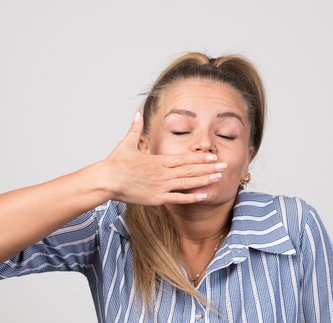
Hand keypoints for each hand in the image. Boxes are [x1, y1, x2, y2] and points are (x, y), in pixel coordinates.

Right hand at [103, 111, 226, 204]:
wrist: (107, 179)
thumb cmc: (115, 163)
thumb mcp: (127, 143)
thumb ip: (135, 129)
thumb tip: (137, 113)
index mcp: (158, 160)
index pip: (184, 158)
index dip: (199, 158)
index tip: (212, 156)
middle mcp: (163, 172)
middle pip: (190, 169)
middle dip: (209, 167)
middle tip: (225, 165)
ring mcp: (161, 185)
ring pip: (188, 182)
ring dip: (205, 180)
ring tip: (219, 178)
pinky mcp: (156, 198)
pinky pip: (178, 198)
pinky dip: (192, 197)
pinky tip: (204, 195)